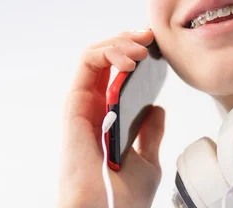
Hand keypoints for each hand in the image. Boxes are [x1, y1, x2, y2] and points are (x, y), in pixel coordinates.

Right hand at [58, 29, 165, 207]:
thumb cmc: (123, 197)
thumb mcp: (147, 160)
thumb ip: (149, 133)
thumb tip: (156, 108)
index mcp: (109, 116)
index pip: (118, 72)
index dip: (136, 53)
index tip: (157, 47)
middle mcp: (94, 105)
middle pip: (107, 57)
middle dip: (129, 40)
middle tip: (150, 39)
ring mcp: (84, 102)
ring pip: (95, 53)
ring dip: (120, 42)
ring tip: (142, 50)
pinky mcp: (75, 102)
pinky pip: (86, 62)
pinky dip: (107, 52)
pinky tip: (129, 62)